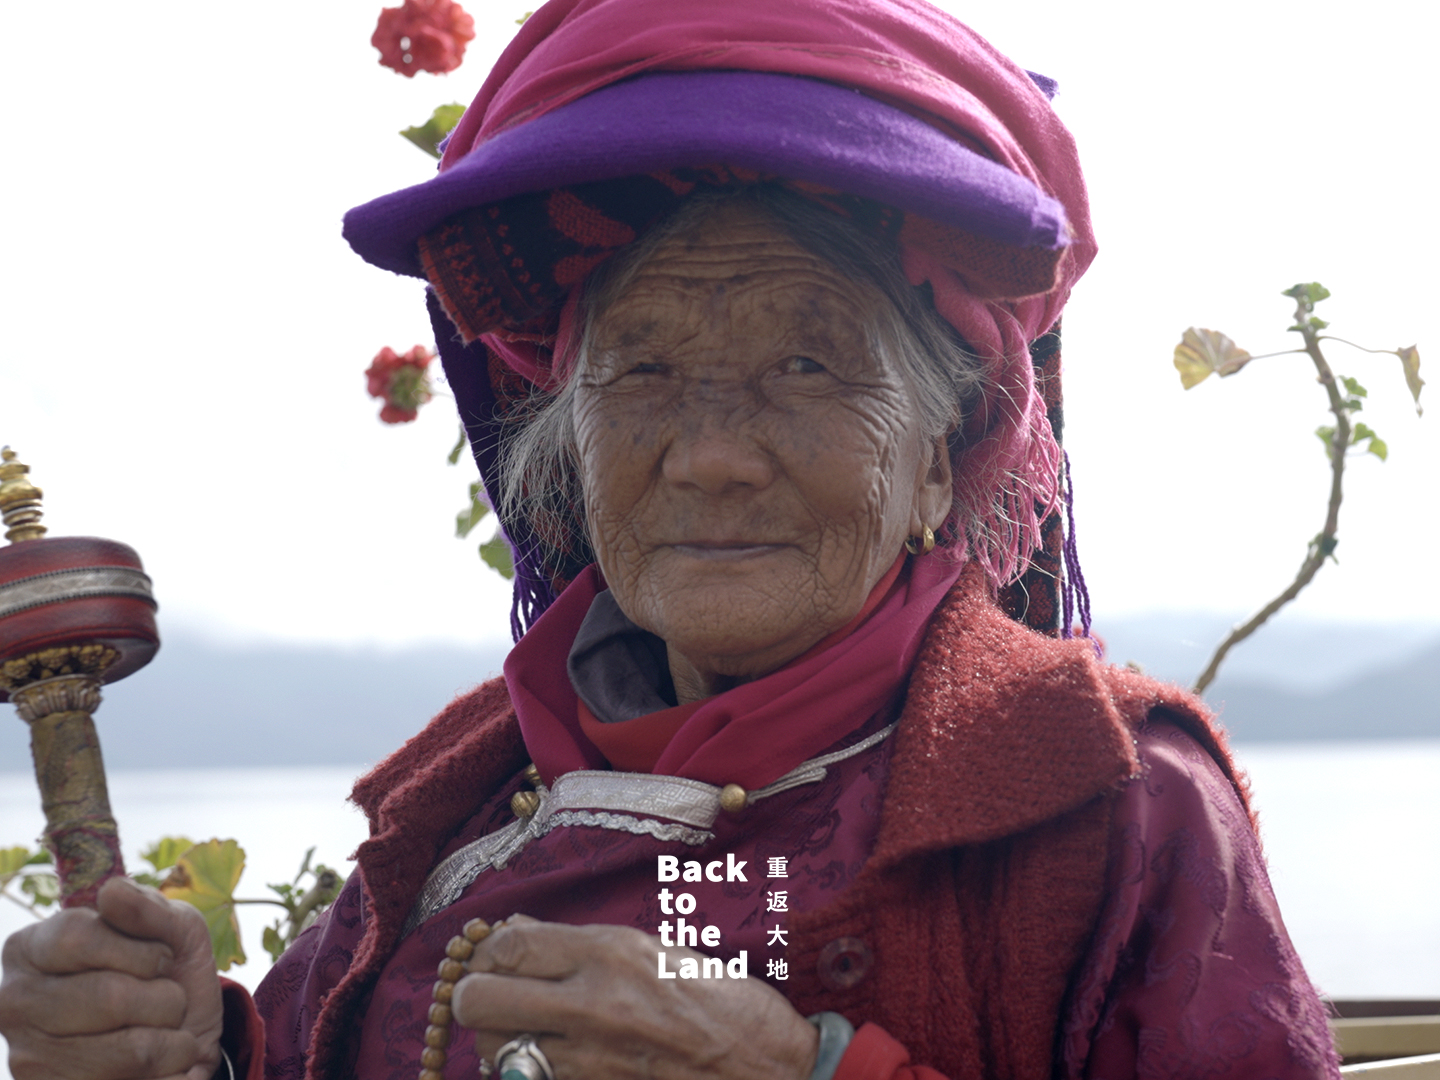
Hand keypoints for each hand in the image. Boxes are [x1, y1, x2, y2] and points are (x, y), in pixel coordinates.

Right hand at [0, 876, 222, 1079]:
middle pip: (109, 997)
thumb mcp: (173, 927)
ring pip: (132, 1049)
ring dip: (172, 1037)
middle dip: (165, 997)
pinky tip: (157, 1064)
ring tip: (161, 1031)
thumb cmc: (169, 972)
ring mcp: (30, 1060)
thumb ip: (146, 908)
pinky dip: (170, 1068)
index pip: (76, 938)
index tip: (161, 958)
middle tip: (165, 998)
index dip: (141, 950)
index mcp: (29, 949)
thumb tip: (111, 892)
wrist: (185, 1037)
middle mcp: (15, 1005)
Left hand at [454, 917, 818, 1079]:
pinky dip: (526, 1071)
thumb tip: (517, 933)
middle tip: (494, 990)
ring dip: (498, 1038)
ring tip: (524, 1026)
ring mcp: (589, 1058)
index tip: (494, 951)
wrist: (767, 1070)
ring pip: (494, 1051)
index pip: (508, 946)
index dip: (488, 949)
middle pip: (480, 1000)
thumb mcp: (655, 950)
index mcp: (611, 952)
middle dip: (475, 994)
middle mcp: (592, 1003)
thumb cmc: (720, 1002)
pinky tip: (550, 1057)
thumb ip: (582, 944)